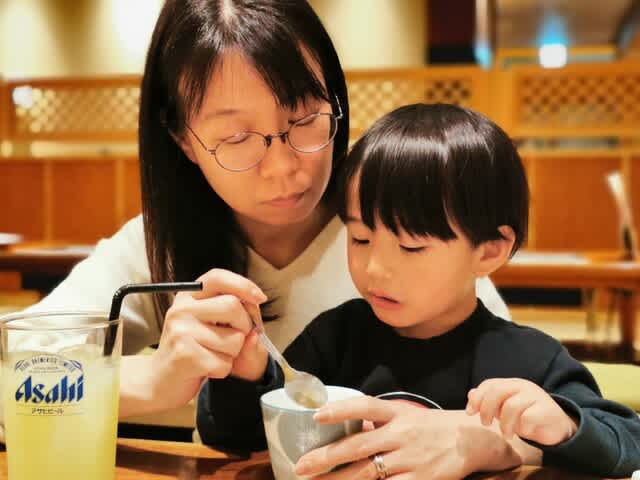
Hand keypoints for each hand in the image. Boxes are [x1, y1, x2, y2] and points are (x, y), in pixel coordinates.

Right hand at [148, 268, 267, 410]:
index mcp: (188, 297)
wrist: (160, 381)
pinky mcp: (185, 356)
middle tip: (233, 337)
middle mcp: (181, 310)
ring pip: (235, 339)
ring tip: (212, 354)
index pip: (217, 277)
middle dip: (244, 325)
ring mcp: (181, 332)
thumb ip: (231, 310)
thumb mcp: (207, 322)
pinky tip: (206, 368)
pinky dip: (223, 369)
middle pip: (233, 306)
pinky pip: (225, 363)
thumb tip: (255, 313)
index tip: (260, 298)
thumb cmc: (192, 348)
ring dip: (233, 353)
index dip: (243, 285)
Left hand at [294, 396, 520, 479]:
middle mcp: (402, 434)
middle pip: (359, 445)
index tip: (317, 415)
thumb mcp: (406, 415)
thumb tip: (344, 426)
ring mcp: (411, 459)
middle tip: (301, 466)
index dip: (341, 410)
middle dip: (327, 458)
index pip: (366, 406)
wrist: (471, 440)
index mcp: (397, 413)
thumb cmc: (431, 427)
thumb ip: (378, 421)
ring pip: (368, 472)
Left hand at [466, 378, 577, 445]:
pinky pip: (527, 418)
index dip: (477, 398)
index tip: (470, 413)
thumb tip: (471, 394)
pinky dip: (522, 428)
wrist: (557, 427)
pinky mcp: (546, 410)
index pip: (489, 384)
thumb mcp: (505, 409)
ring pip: (511, 406)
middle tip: (485, 423)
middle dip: (486, 409)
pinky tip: (524, 432)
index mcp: (512, 384)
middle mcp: (523, 386)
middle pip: (498, 391)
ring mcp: (536, 396)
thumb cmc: (527, 416)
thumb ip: (489, 401)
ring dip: (505, 424)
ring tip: (506, 434)